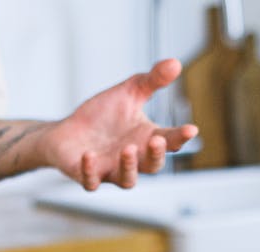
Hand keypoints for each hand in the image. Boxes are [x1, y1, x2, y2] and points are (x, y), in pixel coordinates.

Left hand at [43, 58, 198, 190]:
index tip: (191, 129)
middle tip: (156, 140)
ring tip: (128, 149)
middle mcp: (133, 159)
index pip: (170, 141)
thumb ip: (152, 81)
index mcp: (146, 139)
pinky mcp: (87, 176)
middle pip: (152, 166)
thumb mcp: (128, 93)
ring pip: (127, 180)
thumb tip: (175, 63)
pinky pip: (91, 181)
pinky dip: (90, 171)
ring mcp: (110, 170)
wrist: (68, 131)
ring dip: (129, 166)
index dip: (180, 137)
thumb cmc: (102, 116)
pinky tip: (88, 155)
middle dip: (156, 155)